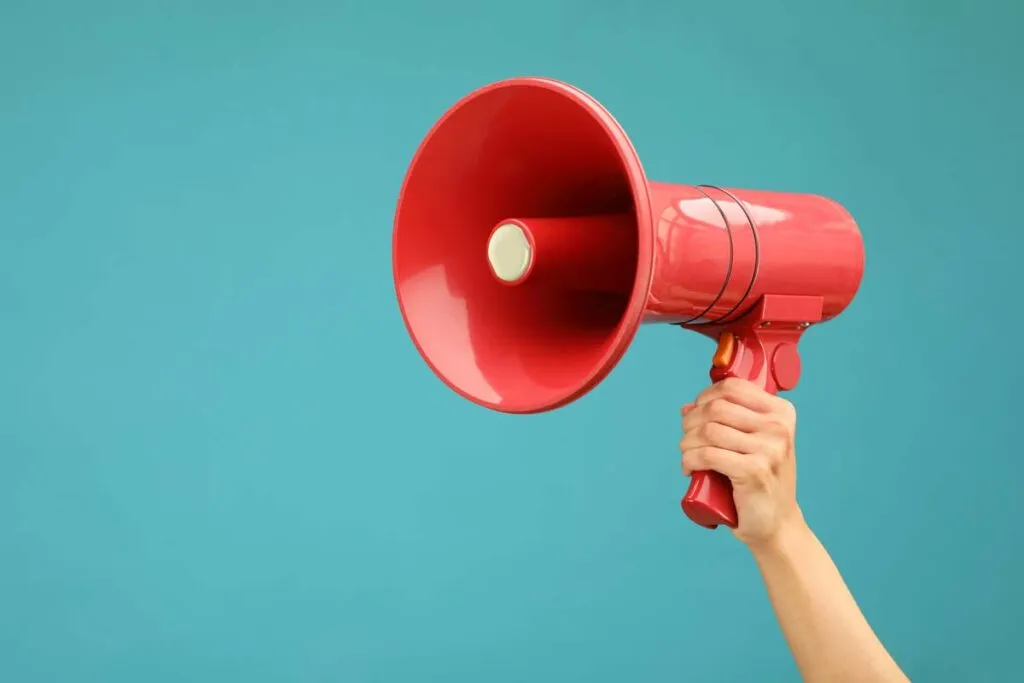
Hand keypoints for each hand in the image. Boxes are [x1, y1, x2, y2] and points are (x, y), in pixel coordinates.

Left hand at [680, 378, 802, 546]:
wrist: (777, 522)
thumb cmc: (761, 480)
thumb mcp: (753, 443)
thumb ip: (728, 421)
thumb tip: (687, 407)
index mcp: (781, 413)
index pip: (732, 387)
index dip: (705, 397)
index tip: (696, 414)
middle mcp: (778, 428)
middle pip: (716, 408)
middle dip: (690, 422)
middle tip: (687, 439)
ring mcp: (768, 450)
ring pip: (708, 431)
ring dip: (686, 443)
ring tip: (687, 455)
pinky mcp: (754, 471)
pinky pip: (707, 455)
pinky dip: (689, 460)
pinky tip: (689, 469)